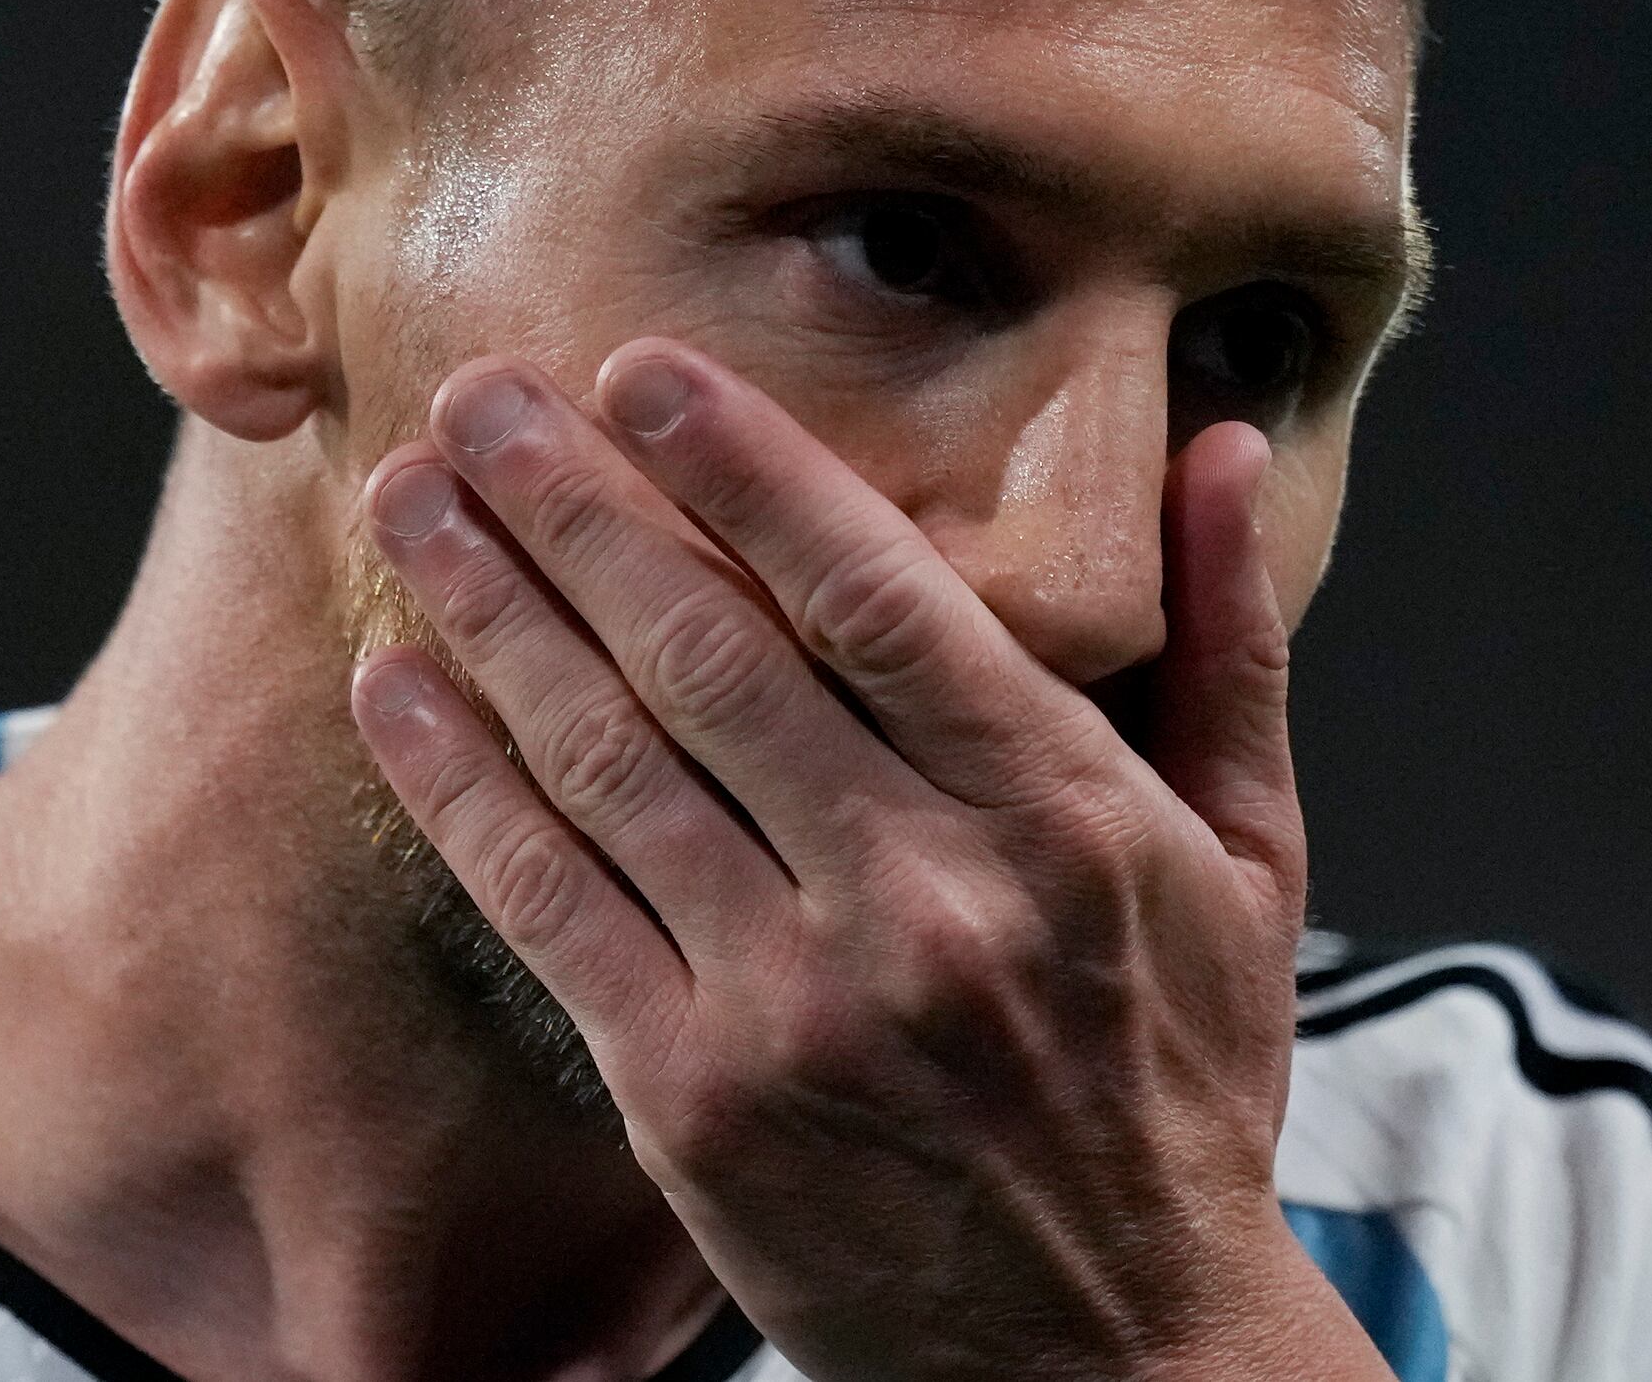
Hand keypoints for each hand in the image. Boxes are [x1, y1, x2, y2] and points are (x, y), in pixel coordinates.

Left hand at [349, 342, 1391, 1381]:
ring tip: (413, 501)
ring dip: (492, 613)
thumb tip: (1221, 442)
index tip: (642, 369)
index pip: (875, 598)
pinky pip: (551, 908)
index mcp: (1060, 816)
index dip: (745, 470)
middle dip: (576, 506)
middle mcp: (921, 896)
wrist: (1112, 1359)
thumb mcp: (1250, 862)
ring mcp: (794, 1004)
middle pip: (711, 655)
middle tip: (478, 394)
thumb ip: (1225, 644)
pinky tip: (401, 690)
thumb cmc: (1180, 1091)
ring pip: (610, 762)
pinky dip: (465, 787)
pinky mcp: (693, 1102)